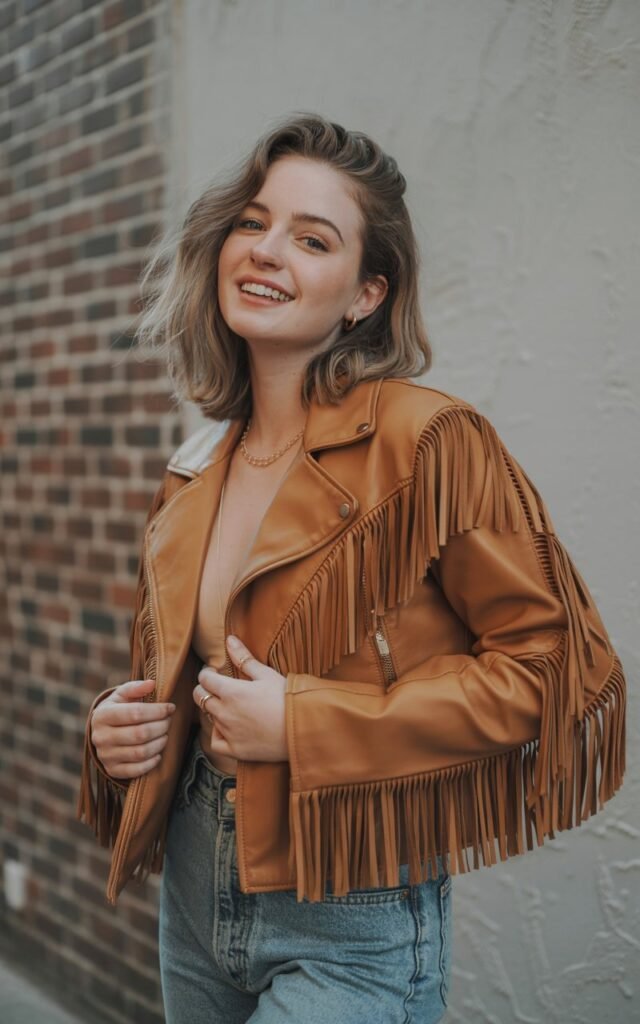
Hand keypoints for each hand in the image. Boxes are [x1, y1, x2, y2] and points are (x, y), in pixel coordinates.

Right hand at [91, 678, 175, 779]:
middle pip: (140, 734)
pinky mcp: (112, 770)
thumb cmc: (118, 709)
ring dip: (159, 743)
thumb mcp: (122, 695)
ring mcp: (105, 756)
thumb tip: (152, 684)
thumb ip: (136, 687)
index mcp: (102, 715)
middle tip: (169, 721)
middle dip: (161, 726)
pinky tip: (158, 753)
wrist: (102, 733)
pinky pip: (136, 770)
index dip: (158, 711)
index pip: (136, 713)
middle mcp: (101, 737)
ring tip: (165, 734)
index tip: (170, 708)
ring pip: (140, 752)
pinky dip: (152, 762)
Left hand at [193, 636, 287, 762]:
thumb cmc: (286, 697)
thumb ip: (244, 658)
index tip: (214, 671)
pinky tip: (227, 728)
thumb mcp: (266, 674)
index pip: (205, 679)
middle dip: (204, 689)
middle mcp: (225, 712)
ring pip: (208, 718)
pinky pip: (215, 742)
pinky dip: (217, 734)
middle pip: (200, 698)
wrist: (303, 728)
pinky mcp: (235, 750)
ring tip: (229, 705)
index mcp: (231, 691)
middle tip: (216, 687)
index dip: (207, 672)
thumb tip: (229, 640)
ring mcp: (229, 732)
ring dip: (213, 709)